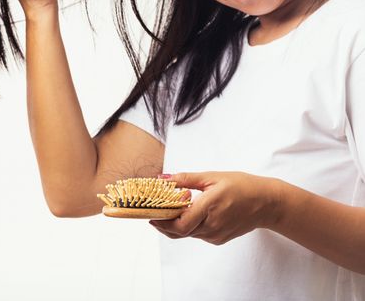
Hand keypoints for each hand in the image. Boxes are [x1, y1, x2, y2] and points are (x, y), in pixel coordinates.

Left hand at [150, 172, 281, 244]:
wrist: (267, 203)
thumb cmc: (241, 186)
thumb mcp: (212, 177)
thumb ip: (185, 179)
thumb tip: (163, 179)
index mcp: (209, 207)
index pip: (179, 224)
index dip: (162, 221)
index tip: (151, 214)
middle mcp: (212, 225)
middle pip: (180, 232)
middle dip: (164, 224)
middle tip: (154, 214)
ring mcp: (215, 235)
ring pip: (187, 234)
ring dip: (175, 225)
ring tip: (168, 212)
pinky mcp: (218, 239)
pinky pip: (197, 234)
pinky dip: (188, 226)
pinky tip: (187, 215)